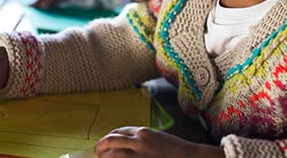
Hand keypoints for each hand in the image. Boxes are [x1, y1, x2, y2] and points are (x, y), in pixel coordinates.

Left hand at [95, 126, 223, 157]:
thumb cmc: (175, 150)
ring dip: (104, 156)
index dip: (109, 136)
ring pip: (113, 154)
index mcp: (143, 132)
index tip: (105, 141)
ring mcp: (139, 154)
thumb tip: (129, 144)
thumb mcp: (157, 139)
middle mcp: (139, 141)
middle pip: (112, 141)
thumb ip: (143, 140)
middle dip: (101, 146)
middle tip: (97, 151)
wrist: (189, 157)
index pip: (119, 131)